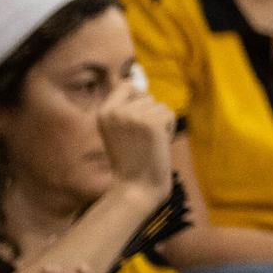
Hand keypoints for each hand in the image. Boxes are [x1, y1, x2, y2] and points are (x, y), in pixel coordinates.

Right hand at [97, 82, 175, 202]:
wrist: (134, 188)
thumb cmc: (131, 161)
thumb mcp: (120, 130)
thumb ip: (128, 108)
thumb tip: (139, 84)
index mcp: (103, 112)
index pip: (127, 86)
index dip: (138, 101)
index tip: (136, 123)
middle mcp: (116, 111)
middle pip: (147, 96)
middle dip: (150, 115)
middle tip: (141, 140)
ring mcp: (133, 116)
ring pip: (159, 106)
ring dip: (160, 124)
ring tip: (148, 144)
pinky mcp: (152, 123)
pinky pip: (169, 114)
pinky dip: (169, 129)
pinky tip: (157, 145)